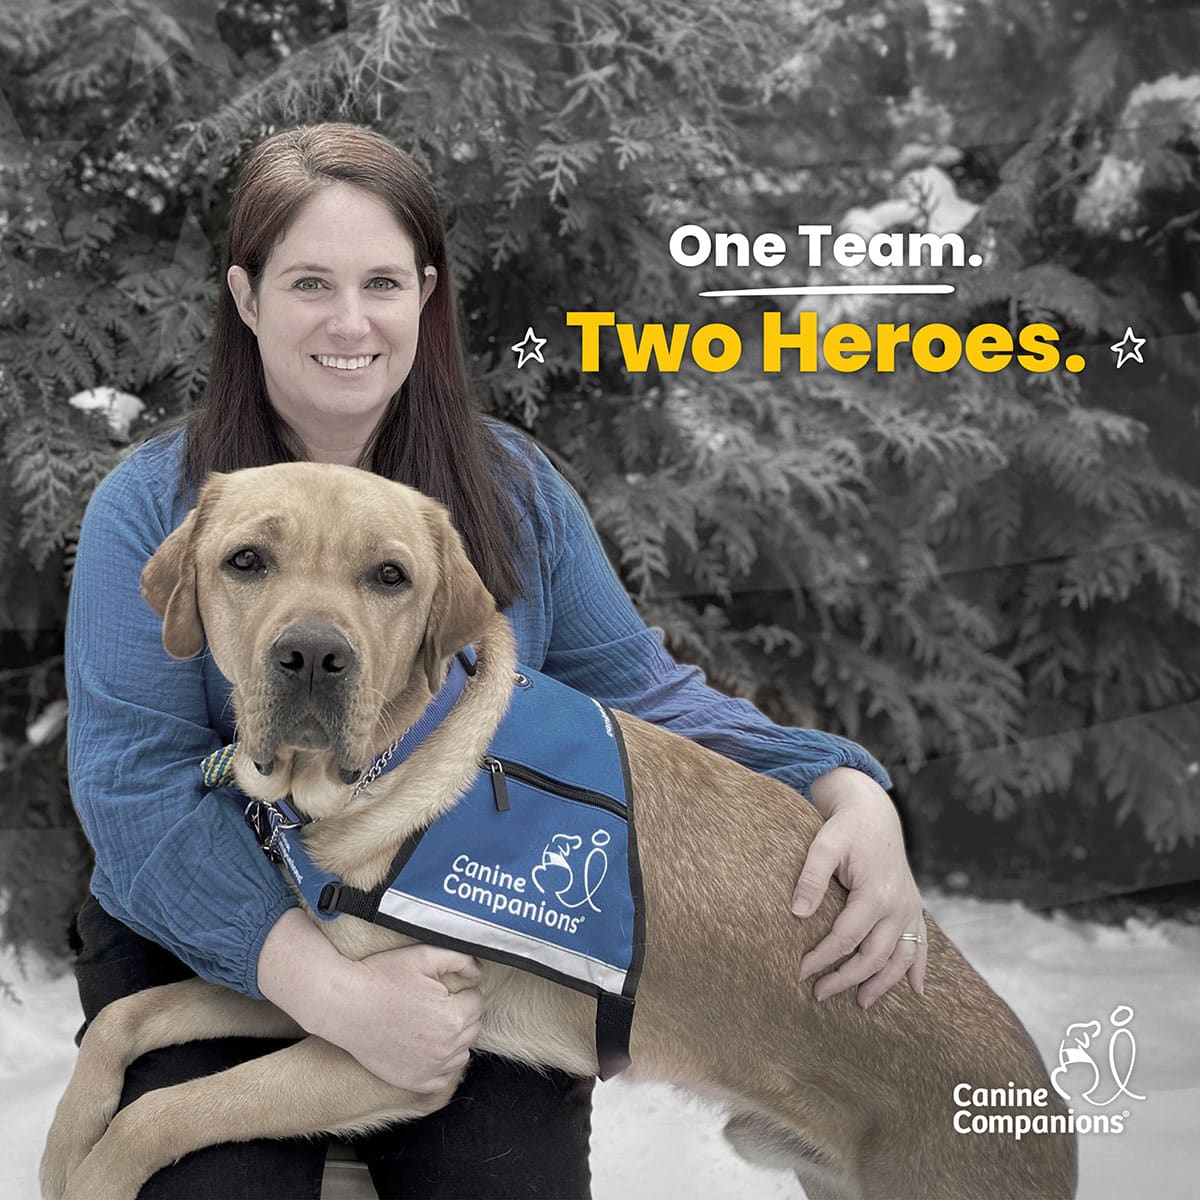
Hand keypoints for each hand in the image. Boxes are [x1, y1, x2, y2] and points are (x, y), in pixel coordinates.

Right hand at [258, 911, 484, 1092]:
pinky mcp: (413, 1081)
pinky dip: (443, 1066)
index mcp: (454, 1017)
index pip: (477, 1002)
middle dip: (461, 1012)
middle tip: (438, 1002)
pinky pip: (444, 1079)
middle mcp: (447, 1048)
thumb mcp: (423, 955)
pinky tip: (431, 1049)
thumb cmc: (382, 978)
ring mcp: (430, 1068)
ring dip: (455, 1038)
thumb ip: (459, 958)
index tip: (444, 988)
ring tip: (433, 1023)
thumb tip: (478, 971)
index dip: (463, 991)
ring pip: (462, 1053)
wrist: (345, 1005)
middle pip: (473, 1027)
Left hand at [791, 768, 926, 1007]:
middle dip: (846, 978)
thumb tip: (797, 913)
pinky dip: (917, 968)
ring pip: (900, 957)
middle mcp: (898, 906)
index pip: (846, 938)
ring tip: (860, 1003)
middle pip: (873, 955)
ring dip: (882, 983)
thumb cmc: (845, 827)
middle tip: (819, 994)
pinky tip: (916, 991)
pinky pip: (920, 944)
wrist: (873, 812)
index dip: (822, 958)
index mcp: (876, 893)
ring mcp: (910, 908)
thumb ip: (811, 877)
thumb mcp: (824, 844)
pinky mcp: (913, 907)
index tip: (800, 971)